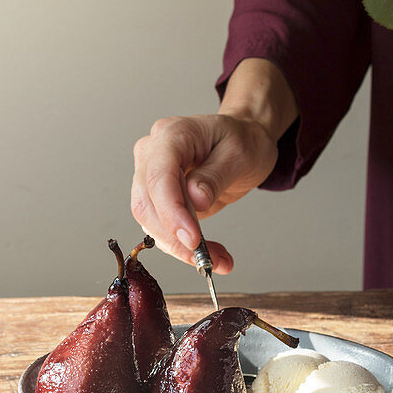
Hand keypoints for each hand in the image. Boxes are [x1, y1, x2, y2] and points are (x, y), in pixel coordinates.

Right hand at [131, 114, 279, 268]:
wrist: (245, 141)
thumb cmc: (243, 140)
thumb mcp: (239, 155)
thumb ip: (215, 176)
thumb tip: (195, 199)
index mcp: (172, 135)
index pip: (159, 176)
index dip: (172, 211)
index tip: (192, 238)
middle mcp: (153, 153)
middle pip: (147, 203)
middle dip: (174, 237)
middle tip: (208, 257)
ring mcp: (152, 175)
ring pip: (150, 221)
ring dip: (179, 247)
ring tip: (216, 258)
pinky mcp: (159, 197)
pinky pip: (161, 227)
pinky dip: (182, 246)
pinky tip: (210, 253)